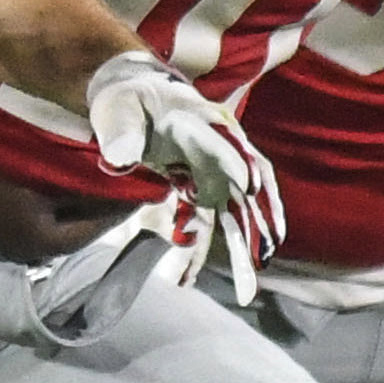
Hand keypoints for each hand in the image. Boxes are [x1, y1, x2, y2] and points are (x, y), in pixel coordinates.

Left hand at [83, 52, 285, 300]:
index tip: (250, 188)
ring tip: (248, 283)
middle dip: (258, 219)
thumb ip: (121, 134)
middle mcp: (218, 149)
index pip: (226, 146)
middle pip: (246, 184)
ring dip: (244, 244)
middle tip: (265, 253)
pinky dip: (201, 248)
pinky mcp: (200, 188)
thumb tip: (118, 161)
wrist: (129, 99)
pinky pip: (208, 221)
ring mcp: (213, 171)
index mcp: (202, 123)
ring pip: (235, 210)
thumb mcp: (118, 111)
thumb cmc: (126, 102)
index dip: (238, 164)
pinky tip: (189, 277)